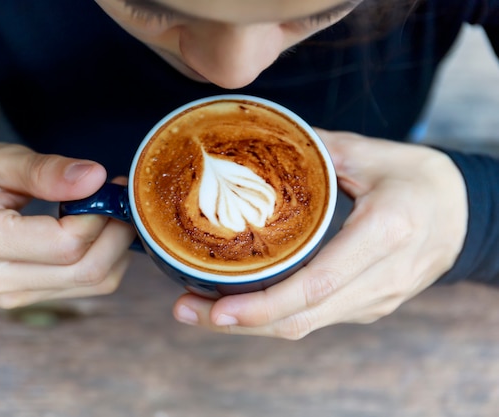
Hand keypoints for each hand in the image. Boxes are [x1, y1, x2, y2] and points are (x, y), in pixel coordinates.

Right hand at [0, 142, 135, 307]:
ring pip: (91, 284)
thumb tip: (97, 178)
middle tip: (121, 200)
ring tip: (110, 213)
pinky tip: (96, 233)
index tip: (111, 188)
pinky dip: (102, 261)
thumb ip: (48, 171)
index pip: (64, 242)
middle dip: (116, 234)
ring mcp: (6, 297)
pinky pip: (81, 288)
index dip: (100, 216)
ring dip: (115, 249)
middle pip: (84, 271)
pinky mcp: (20, 300)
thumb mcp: (0, 160)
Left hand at [172, 130, 467, 338]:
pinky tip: (240, 303)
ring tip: (199, 308)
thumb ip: (318, 148)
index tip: (216, 309)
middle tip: (185, 310)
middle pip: (303, 318)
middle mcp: (382, 278)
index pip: (318, 283)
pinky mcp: (369, 306)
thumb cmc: (420, 180)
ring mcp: (377, 299)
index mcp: (386, 233)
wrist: (464, 214)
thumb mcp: (374, 153)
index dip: (264, 304)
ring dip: (250, 323)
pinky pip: (315, 319)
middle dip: (240, 323)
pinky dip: (274, 315)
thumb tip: (260, 142)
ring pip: (306, 326)